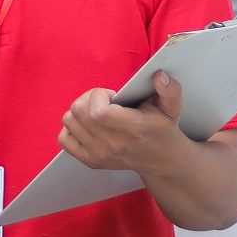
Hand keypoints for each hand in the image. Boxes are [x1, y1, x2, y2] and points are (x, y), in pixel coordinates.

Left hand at [59, 70, 193, 176]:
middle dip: (89, 98)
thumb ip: (170, 90)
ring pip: (69, 121)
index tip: (112, 95)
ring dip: (80, 110)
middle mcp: (114, 145)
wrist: (160, 159)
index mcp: (133, 129)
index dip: (99, 95)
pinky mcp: (90, 161)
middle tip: (104, 100)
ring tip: (98, 111)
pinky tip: (89, 124)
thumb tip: (159, 76)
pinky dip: (72, 127)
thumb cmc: (161, 127)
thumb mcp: (172, 107)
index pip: (99, 112)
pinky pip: (64, 138)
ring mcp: (100, 155)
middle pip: (79, 111)